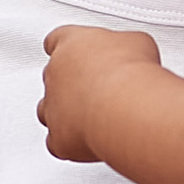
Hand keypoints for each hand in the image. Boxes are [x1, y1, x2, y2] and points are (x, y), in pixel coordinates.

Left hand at [39, 24, 160, 163]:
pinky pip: (56, 142)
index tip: (76, 52)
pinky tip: (87, 142)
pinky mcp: (58, 137)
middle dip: (71, 83)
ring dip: (63, 113)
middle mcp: (55, 73)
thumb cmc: (130, 70)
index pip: (56, 40)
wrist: (126, 105)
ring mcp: (52, 106)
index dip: (68, 48)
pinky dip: (68, 143)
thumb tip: (132, 52)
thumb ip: (124, 46)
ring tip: (88, 116)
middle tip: (97, 88)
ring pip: (46, 110)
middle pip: (52, 76)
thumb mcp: (137, 42)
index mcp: (70, 43)